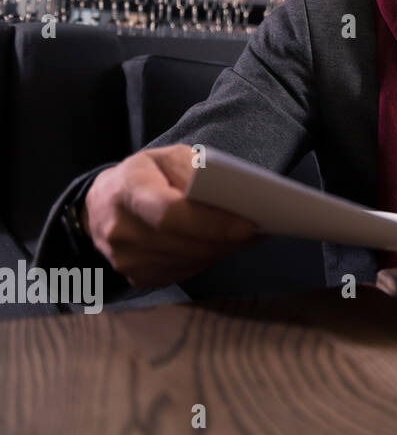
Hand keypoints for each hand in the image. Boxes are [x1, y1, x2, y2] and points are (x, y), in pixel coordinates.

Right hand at [82, 145, 261, 288]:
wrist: (102, 203)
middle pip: (184, 244)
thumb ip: (193, 169)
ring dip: (220, 251)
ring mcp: (125, 259)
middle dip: (226, 240)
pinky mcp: (136, 276)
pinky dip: (204, 261)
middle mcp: (120, 229)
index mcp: (128, 189)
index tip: (248, 225)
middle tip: (257, 232)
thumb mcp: (166, 157)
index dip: (212, 223)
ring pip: (186, 262)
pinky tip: (217, 247)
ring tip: (243, 238)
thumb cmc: (144, 175)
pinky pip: (180, 274)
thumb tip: (226, 193)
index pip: (172, 214)